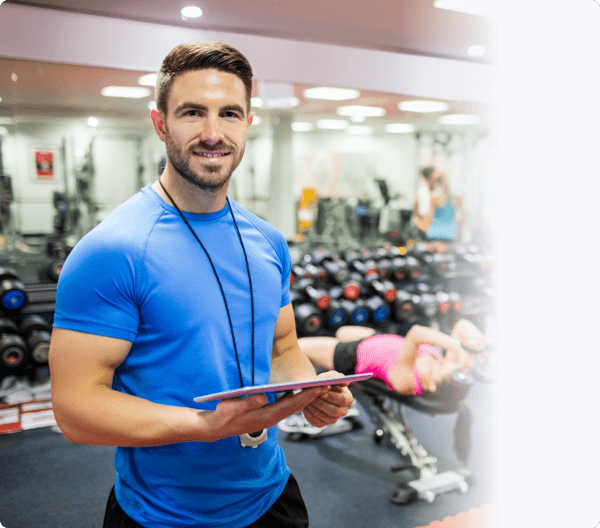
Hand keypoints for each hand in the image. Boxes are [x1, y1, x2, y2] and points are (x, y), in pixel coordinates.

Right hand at [203, 385, 326, 441]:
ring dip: (306, 397)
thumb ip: (247, 402)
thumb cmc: (221, 417)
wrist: (214, 428)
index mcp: (266, 417)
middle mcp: (271, 418)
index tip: (320, 388)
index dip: (307, 396)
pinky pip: (285, 406)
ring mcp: (269, 417)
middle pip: (296, 406)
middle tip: (328, 384)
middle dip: (312, 395)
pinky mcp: (265, 414)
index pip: (291, 405)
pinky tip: (300, 390)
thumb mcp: (231, 408)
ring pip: (292, 406)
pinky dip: (295, 398)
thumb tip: (264, 397)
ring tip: (318, 386)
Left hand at [301, 371, 353, 427]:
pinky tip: (305, 406)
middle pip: (334, 411)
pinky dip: (309, 414)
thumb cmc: (324, 381)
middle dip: (322, 404)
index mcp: (348, 398)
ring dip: (314, 408)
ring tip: (307, 400)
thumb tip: (344, 381)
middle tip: (312, 398)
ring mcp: (333, 418)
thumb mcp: (329, 375)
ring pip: (324, 417)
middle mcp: (343, 411)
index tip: (323, 393)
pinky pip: (316, 422)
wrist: (313, 389)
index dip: (333, 397)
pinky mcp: (323, 423)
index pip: (344, 400)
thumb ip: (335, 377)